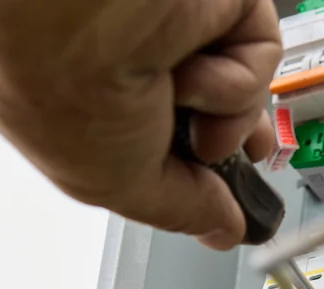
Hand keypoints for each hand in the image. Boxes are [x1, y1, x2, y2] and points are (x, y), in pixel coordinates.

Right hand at [0, 0, 282, 249]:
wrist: (77, 14)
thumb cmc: (63, 87)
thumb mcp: (118, 184)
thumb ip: (178, 210)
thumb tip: (221, 230)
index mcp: (94, 98)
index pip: (161, 138)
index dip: (198, 169)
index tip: (219, 198)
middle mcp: (137, 57)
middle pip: (216, 109)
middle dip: (234, 141)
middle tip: (236, 157)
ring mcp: (180, 27)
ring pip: (243, 90)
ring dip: (226, 113)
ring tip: (189, 101)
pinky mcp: (220, 2)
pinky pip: (260, 54)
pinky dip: (238, 76)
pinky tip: (199, 70)